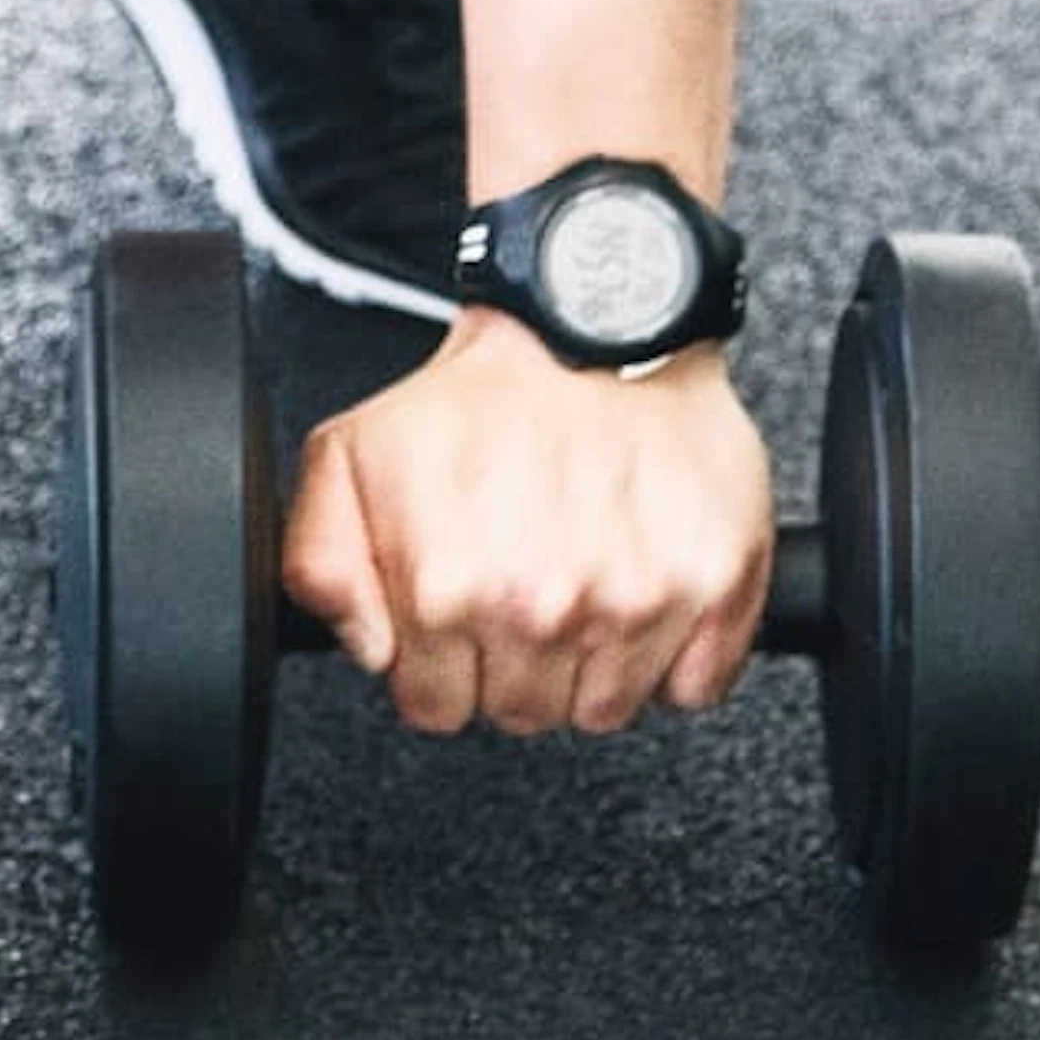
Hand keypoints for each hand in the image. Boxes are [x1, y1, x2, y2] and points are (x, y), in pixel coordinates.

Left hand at [282, 310, 772, 736]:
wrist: (596, 323)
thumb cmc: (480, 394)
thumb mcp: (349, 457)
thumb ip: (323, 565)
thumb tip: (366, 650)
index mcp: (450, 588)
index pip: (436, 709)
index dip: (439, 668)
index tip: (456, 621)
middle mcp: (546, 607)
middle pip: (522, 715)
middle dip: (510, 667)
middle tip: (518, 588)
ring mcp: (639, 602)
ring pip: (604, 711)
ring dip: (588, 664)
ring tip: (578, 577)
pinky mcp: (716, 585)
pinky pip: (694, 688)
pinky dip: (672, 657)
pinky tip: (638, 586)